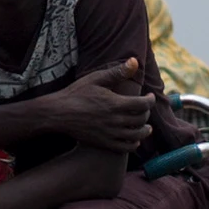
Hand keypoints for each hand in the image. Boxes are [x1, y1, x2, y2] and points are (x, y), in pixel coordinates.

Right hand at [39, 56, 156, 154]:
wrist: (58, 113)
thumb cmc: (76, 93)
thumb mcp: (96, 79)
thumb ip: (117, 72)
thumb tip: (135, 61)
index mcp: (115, 103)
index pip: (143, 104)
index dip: (150, 100)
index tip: (149, 96)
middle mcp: (115, 120)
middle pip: (141, 120)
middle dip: (147, 113)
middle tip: (145, 109)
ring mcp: (110, 134)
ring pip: (137, 135)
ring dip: (145, 131)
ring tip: (146, 127)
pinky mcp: (104, 143)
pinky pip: (125, 148)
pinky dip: (133, 144)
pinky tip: (134, 139)